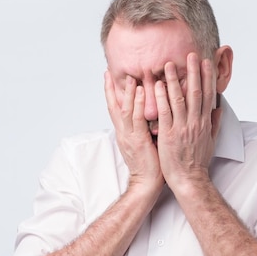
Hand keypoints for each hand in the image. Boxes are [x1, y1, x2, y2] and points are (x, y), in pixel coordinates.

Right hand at [104, 72, 164, 192]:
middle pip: (112, 107)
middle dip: (110, 89)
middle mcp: (123, 133)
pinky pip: (136, 119)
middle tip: (108, 72)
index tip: (107, 78)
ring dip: (127, 92)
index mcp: (124, 133)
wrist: (146, 183)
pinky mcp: (138, 141)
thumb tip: (148, 115)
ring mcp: (129, 137)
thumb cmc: (149, 165)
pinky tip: (141, 91)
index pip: (114, 109)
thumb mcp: (143, 142)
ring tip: (129, 76)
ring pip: (124, 110)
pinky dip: (137, 104)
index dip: (110, 93)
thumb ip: (142, 128)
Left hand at [154, 53, 222, 193]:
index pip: (207, 95)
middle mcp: (195, 122)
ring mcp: (182, 128)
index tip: (206, 62)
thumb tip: (219, 109)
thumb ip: (215, 123)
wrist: (190, 179)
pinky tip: (157, 85)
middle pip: (195, 92)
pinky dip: (161, 98)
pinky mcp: (169, 135)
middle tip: (190, 54)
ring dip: (174, 80)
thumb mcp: (211, 141)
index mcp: (205, 122)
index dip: (207, 77)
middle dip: (193, 72)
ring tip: (168, 64)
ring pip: (178, 99)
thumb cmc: (198, 162)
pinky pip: (165, 113)